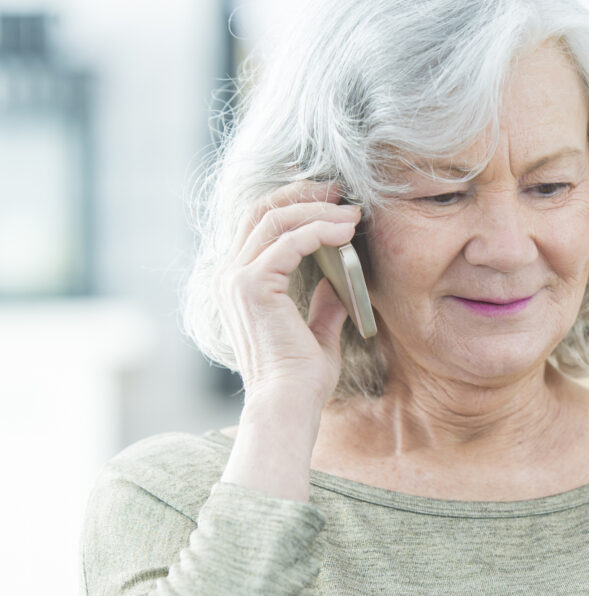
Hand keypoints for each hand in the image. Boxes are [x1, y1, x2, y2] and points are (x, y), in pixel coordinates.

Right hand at [216, 180, 360, 415]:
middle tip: (341, 191)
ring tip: (352, 213)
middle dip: (304, 194)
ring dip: (318, 210)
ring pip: (276, 219)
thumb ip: (324, 304)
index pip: (259, 223)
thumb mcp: (317, 332)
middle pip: (263, 211)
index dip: (294, 202)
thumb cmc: (301, 378)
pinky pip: (289, 240)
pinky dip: (320, 229)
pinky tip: (346, 232)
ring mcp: (236, 278)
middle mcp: (229, 275)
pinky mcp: (252, 285)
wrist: (289, 404)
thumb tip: (340, 281)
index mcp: (239, 283)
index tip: (331, 198)